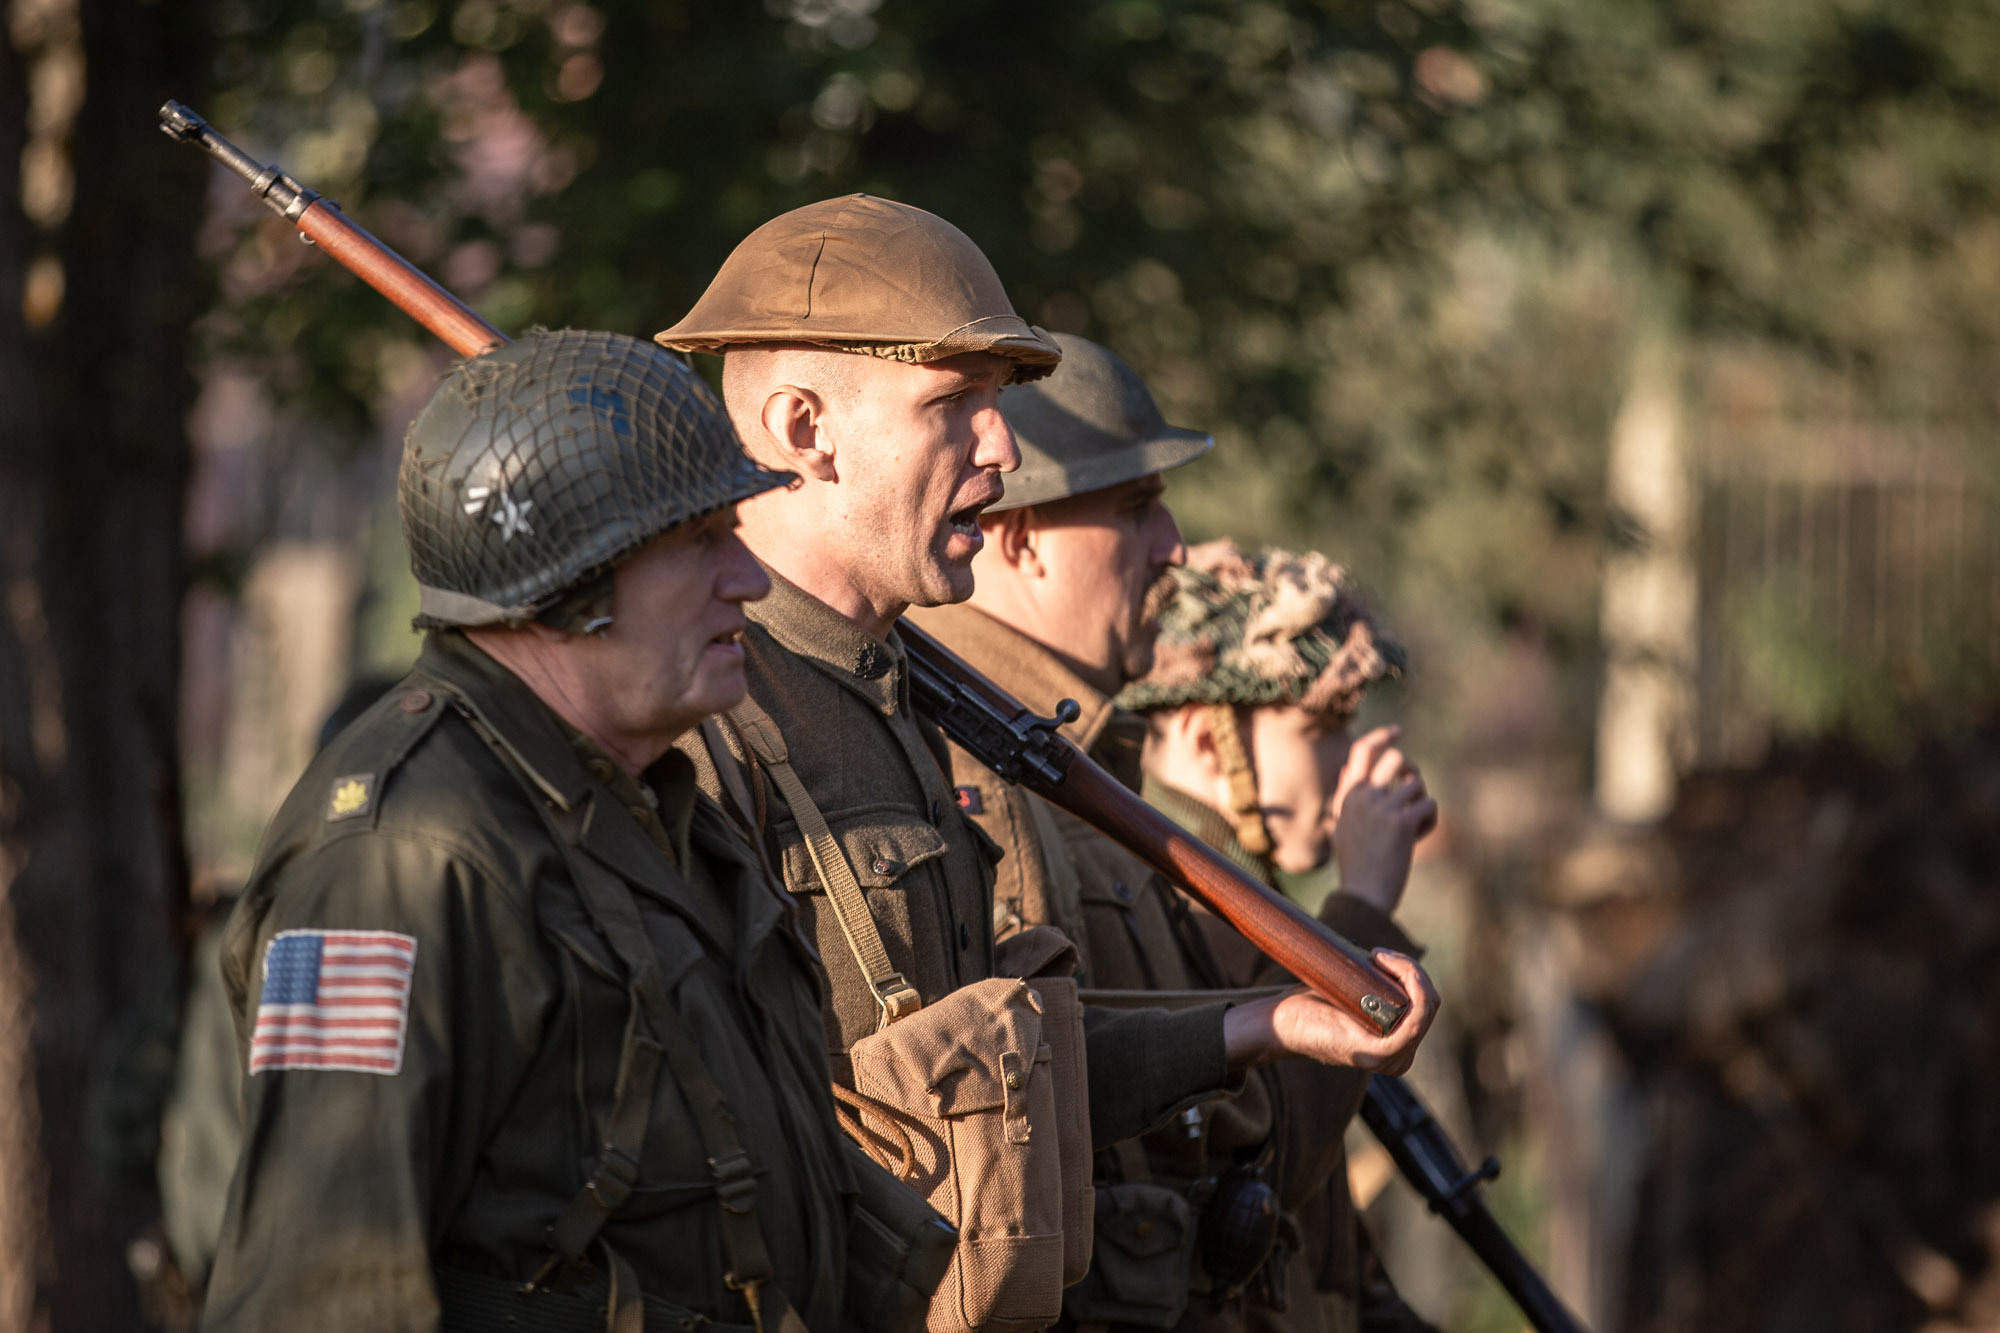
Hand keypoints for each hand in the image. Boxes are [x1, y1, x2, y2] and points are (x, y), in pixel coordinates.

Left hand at [1222, 951, 1439, 1074]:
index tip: (1382, 954)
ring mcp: (1390, 1059)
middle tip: (1378, 953)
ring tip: (1378, 957)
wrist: (1280, 1021)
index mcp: (1397, 1047)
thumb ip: (1379, 988)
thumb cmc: (1313, 1004)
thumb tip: (1393, 960)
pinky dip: (1415, 991)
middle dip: (1412, 969)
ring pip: (1426, 1007)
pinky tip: (1396, 971)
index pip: (1429, 1005)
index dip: (1414, 973)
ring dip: (1410, 973)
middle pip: (1430, 1004)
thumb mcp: (1357, 994)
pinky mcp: (1377, 1054)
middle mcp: (1399, 1059)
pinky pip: (1416, 1022)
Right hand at [1329, 726, 1437, 914]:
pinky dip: (1429, 822)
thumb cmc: (1356, 865)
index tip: (1398, 731)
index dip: (1382, 736)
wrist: (1363, 897)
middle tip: (1413, 789)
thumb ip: (1346, 796)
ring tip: (1414, 826)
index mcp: (1348, 795)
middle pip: (1396, 759)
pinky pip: (1429, 807)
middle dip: (1411, 770)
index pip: (1362, 751)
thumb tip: (1350, 766)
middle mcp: (1363, 796)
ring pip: (1417, 785)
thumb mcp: (1343, 826)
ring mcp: (1382, 809)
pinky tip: (1418, 839)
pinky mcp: (1402, 824)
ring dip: (1421, 803)